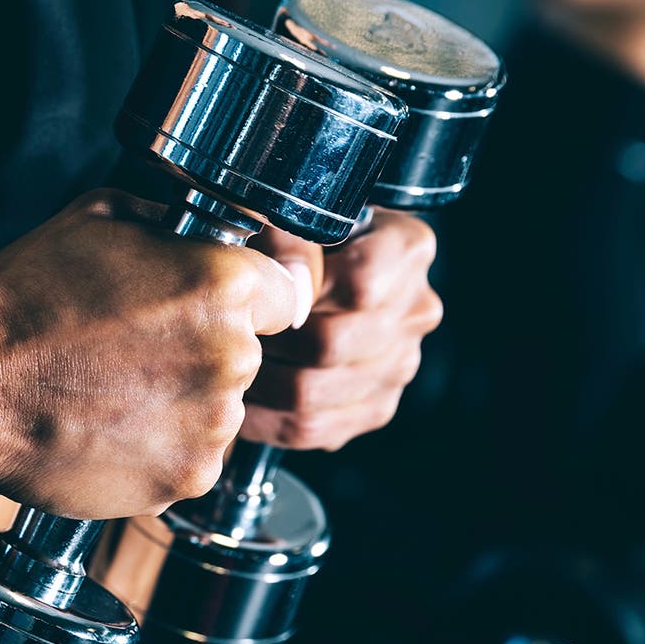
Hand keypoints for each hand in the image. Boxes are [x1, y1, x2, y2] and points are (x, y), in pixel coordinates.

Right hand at [0, 189, 310, 519]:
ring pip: (218, 410)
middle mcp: (230, 360)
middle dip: (204, 348)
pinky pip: (188, 458)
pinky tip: (103, 424)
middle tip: (133, 345)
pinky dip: (155, 448)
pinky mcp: (181, 482)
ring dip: (181, 401)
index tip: (226, 305)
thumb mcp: (102, 218)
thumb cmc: (21, 298)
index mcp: (221, 286)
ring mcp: (208, 430)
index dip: (253, 295)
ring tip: (109, 388)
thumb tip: (220, 233)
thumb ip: (177, 225)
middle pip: (248, 354)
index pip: (288, 292)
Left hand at [241, 209, 440, 449]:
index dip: (302, 292)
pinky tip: (243, 398)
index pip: (360, 285)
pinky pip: (314, 428)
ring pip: (313, 394)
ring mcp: (401, 362)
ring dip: (258, 383)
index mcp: (407, 248)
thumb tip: (290, 286)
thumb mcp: (282, 215)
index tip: (269, 289)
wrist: (303, 274)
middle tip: (230, 333)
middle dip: (268, 341)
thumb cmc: (287, 239)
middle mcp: (416, 307)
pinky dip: (266, 418)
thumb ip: (285, 236)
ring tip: (228, 364)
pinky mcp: (375, 406)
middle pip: (330, 345)